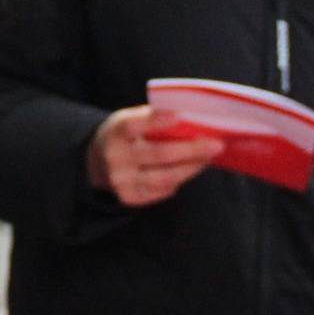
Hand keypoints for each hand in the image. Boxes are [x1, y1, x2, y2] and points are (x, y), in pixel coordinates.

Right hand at [86, 106, 224, 206]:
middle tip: (217, 145)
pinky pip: (163, 190)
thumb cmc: (124, 136)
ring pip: (165, 177)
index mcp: (115, 132)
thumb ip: (152, 118)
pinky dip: (180, 179)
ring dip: (191, 167)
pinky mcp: (130, 198)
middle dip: (191, 150)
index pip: (134, 125)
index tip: (180, 116)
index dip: (156, 121)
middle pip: (158, 154)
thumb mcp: (128, 120)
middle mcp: (115, 158)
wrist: (97, 164)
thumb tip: (192, 119)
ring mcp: (121, 181)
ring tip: (209, 158)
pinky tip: (192, 168)